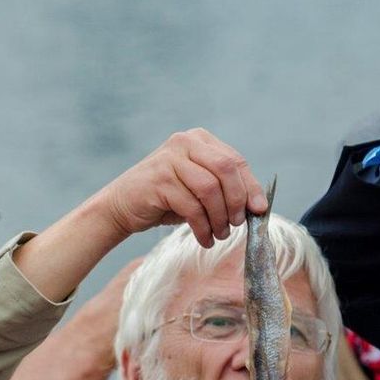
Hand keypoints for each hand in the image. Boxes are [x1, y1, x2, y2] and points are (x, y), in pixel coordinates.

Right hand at [97, 128, 266, 247]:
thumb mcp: (197, 188)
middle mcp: (185, 143)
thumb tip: (258, 206)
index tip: (259, 210)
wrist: (120, 206)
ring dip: (219, 218)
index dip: (251, 187)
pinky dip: (202, 227)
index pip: (235, 161)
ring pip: (210, 189)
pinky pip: (192, 207)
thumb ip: (224, 188)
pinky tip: (204, 239)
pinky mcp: (159, 181)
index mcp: (199, 140)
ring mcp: (170, 159)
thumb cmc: (164, 199)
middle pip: (226, 169)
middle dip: (236, 201)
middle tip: (236, 224)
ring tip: (219, 234)